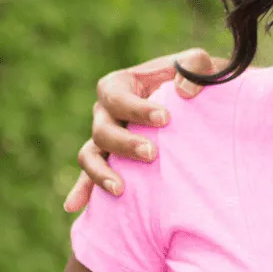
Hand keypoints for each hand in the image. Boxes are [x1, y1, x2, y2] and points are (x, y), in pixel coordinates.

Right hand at [64, 49, 224, 211]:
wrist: (198, 103)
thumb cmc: (194, 80)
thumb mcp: (199, 65)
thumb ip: (193, 67)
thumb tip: (183, 92)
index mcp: (120, 85)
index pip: (117, 96)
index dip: (136, 108)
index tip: (165, 119)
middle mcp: (106, 112)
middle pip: (102, 130)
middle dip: (125, 143)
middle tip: (152, 154)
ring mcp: (105, 138)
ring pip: (90, 155)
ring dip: (101, 173)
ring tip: (121, 189)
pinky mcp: (111, 160)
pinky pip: (89, 176)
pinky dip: (81, 190)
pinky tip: (73, 206)